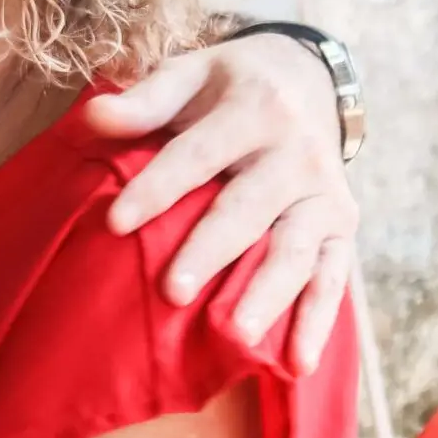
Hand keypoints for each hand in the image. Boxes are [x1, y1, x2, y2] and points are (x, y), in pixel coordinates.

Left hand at [83, 32, 357, 374]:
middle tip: (173, 291)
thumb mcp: (191, 73)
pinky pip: (335, 277)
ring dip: (268, 294)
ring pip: (297, 250)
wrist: (309, 77)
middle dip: (211, 252)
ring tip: (238, 334)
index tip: (117, 223)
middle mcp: (298, 153)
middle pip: (249, 210)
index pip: (198, 156)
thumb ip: (146, 100)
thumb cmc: (230, 84)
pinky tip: (298, 363)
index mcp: (255, 109)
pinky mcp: (343, 226)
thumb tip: (94, 115)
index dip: (157, 189)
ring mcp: (326, 194)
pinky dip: (318, 321)